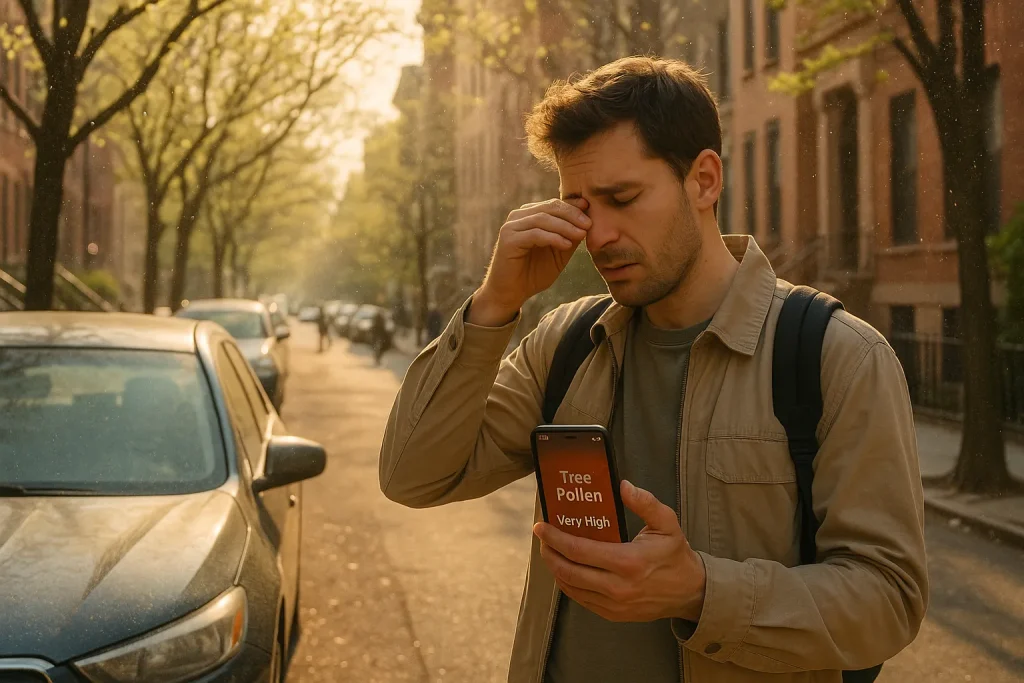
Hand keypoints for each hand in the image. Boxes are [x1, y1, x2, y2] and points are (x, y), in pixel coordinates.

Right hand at [468, 198, 590, 326]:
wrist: (511, 293)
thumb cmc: (534, 273)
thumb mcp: (558, 252)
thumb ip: (569, 235)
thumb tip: (588, 219)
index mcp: (529, 216)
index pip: (554, 204)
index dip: (573, 205)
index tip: (590, 210)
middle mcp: (518, 217)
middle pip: (549, 207)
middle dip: (572, 214)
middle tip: (588, 224)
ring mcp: (511, 227)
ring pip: (543, 218)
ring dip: (565, 226)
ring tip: (581, 235)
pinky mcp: (508, 240)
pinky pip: (535, 234)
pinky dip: (553, 238)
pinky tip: (566, 245)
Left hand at [534, 480, 705, 622]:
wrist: (691, 592)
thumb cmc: (676, 555)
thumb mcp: (667, 523)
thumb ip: (645, 503)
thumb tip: (623, 486)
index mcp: (628, 562)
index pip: (580, 551)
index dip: (556, 538)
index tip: (542, 527)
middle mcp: (617, 587)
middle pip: (569, 571)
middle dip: (549, 553)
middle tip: (542, 538)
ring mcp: (614, 605)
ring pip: (571, 587)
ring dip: (555, 568)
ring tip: (550, 551)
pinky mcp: (613, 615)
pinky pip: (581, 600)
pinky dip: (568, 584)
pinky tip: (565, 570)